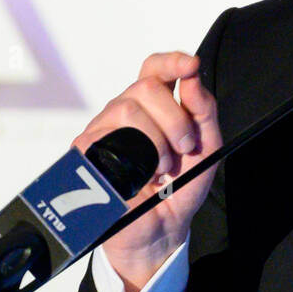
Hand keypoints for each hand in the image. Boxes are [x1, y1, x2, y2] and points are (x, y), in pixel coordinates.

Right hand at [71, 51, 221, 291]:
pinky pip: (108, 137)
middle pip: (145, 87)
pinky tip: (144, 178)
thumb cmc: (181, 186)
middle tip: (185, 147)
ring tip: (164, 168)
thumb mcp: (206, 146)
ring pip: (127, 108)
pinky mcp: (86, 153)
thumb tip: (192, 77)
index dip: (170, 61)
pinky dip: (136, 158)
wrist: (162, 231)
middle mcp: (124, 112)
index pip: (154, 68)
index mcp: (153, 105)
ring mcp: (102, 130)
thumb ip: (203, 111)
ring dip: (157, 140)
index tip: (191, 65)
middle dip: (175, 117)